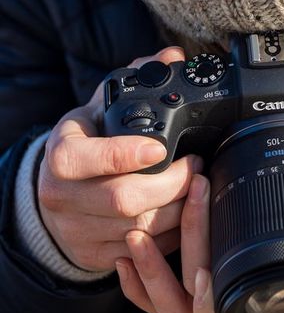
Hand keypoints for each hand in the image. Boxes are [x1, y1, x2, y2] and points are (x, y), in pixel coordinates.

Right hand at [37, 46, 198, 271]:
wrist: (58, 189)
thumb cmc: (89, 142)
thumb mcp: (103, 106)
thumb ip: (138, 78)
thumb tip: (172, 56)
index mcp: (62, 156)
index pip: (90, 160)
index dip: (127, 155)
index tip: (161, 148)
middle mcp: (61, 197)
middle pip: (125, 200)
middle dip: (172, 184)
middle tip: (196, 165)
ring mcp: (76, 231)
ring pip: (140, 229)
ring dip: (179, 209)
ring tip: (197, 186)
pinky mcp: (94, 256)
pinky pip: (143, 251)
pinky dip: (171, 234)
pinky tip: (185, 213)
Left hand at [115, 177, 283, 312]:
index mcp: (265, 312)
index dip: (210, 308)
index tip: (203, 271)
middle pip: (192, 306)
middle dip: (190, 247)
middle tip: (196, 192)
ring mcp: (205, 308)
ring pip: (167, 308)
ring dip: (151, 271)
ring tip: (143, 229)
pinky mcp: (185, 292)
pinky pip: (151, 302)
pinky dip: (136, 281)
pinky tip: (130, 247)